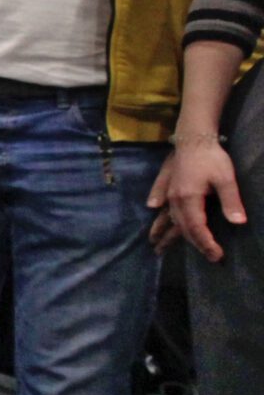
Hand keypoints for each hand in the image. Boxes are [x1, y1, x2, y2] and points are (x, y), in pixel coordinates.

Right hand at [149, 140, 244, 261]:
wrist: (193, 137)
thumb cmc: (211, 157)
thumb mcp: (226, 178)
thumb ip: (231, 201)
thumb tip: (239, 223)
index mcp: (189, 199)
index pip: (196, 228)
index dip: (206, 243)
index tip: (217, 255)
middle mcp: (175, 200)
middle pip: (183, 227)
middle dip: (195, 244)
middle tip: (208, 257)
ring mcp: (169, 194)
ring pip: (169, 220)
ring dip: (165, 234)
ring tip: (157, 248)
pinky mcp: (168, 187)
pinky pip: (162, 206)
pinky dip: (160, 215)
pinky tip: (155, 213)